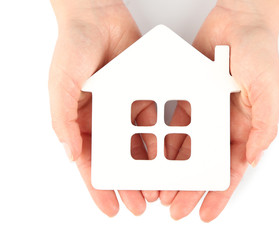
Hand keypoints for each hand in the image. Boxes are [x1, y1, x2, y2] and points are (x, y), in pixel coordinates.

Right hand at [49, 0, 157, 216]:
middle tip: (141, 205)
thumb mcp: (61, 86)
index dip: (99, 188)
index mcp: (81, 122)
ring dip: (146, 167)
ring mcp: (123, 109)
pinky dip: (158, 140)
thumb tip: (72, 155)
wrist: (99, 16)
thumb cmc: (74, 47)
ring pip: (137, 146)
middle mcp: (103, 119)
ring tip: (157, 188)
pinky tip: (166, 157)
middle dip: (127, 184)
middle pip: (116, 160)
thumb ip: (64, 121)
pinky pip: (152, 123)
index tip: (111, 208)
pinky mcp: (141, 96)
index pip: (90, 163)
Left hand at [160, 0, 278, 221]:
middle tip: (173, 208)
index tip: (204, 213)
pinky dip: (165, 142)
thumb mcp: (269, 90)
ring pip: (186, 149)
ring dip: (174, 170)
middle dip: (190, 190)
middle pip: (205, 165)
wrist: (237, 20)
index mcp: (244, 127)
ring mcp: (205, 112)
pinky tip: (154, 158)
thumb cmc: (258, 51)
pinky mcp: (188, 97)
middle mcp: (223, 124)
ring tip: (159, 190)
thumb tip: (252, 159)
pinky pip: (175, 124)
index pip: (230, 170)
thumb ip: (264, 126)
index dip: (218, 194)